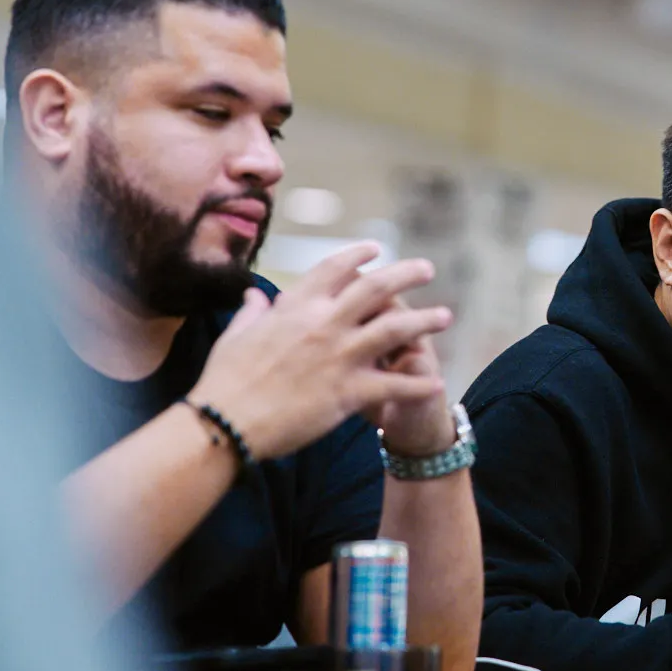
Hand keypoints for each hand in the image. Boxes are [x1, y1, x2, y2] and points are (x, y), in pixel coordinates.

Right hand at [188, 243, 453, 460]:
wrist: (226, 421)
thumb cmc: (224, 380)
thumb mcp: (235, 335)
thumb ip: (252, 312)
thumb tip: (254, 295)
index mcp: (295, 306)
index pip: (335, 268)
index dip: (358, 255)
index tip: (377, 249)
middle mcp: (323, 323)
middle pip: (376, 288)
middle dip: (406, 274)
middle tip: (428, 268)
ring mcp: (339, 356)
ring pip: (395, 329)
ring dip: (424, 321)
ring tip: (446, 316)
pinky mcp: (348, 391)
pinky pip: (393, 384)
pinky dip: (417, 383)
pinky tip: (437, 381)